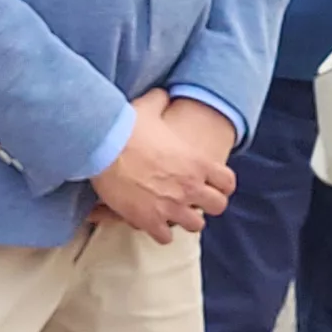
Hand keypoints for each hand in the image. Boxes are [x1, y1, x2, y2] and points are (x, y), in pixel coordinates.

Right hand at [89, 92, 239, 242]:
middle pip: (217, 206)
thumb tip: (163, 93)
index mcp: (196, 162)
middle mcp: (190, 187)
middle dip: (207, 204)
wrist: (103, 147)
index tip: (211, 184)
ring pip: (195, 226)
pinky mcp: (150, 219)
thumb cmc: (127, 127)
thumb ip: (162, 101)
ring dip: (185, 220)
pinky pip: (166, 237)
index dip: (221, 184)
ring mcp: (171, 206)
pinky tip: (153, 223)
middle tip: (194, 200)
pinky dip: (161, 232)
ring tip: (174, 214)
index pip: (227, 182)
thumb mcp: (148, 107)